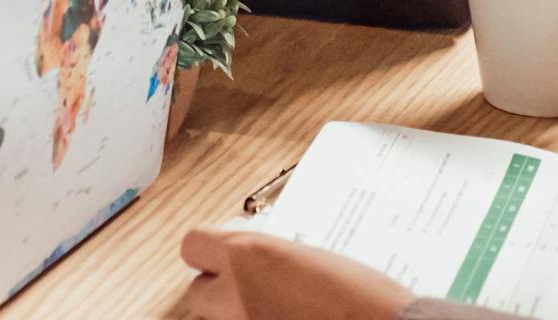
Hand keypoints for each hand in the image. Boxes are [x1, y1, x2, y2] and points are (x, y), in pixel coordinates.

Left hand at [180, 228, 412, 319]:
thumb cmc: (363, 296)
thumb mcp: (311, 256)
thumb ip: (271, 255)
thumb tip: (254, 257)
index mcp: (249, 255)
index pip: (194, 245)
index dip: (209, 250)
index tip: (226, 252)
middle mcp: (237, 295)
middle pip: (198, 292)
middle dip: (219, 290)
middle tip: (250, 287)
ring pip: (219, 319)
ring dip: (236, 312)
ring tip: (273, 307)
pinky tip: (287, 319)